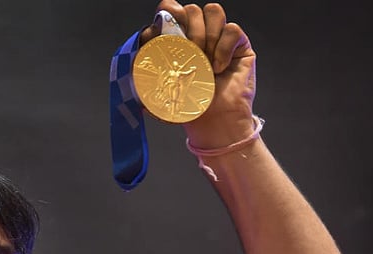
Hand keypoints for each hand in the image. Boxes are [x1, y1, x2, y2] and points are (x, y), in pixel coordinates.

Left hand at [140, 1, 256, 148]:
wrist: (215, 123)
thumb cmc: (189, 107)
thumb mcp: (159, 92)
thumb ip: (145, 76)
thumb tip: (134, 61)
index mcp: (176, 40)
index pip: (169, 11)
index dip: (166, 14)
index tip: (161, 33)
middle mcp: (197, 34)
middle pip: (191, 9)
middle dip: (189, 29)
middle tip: (191, 53)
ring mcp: (218, 37)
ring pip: (213, 11)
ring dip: (207, 36)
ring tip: (206, 63)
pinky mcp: (239, 43)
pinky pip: (232, 29)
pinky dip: (224, 48)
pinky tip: (219, 68)